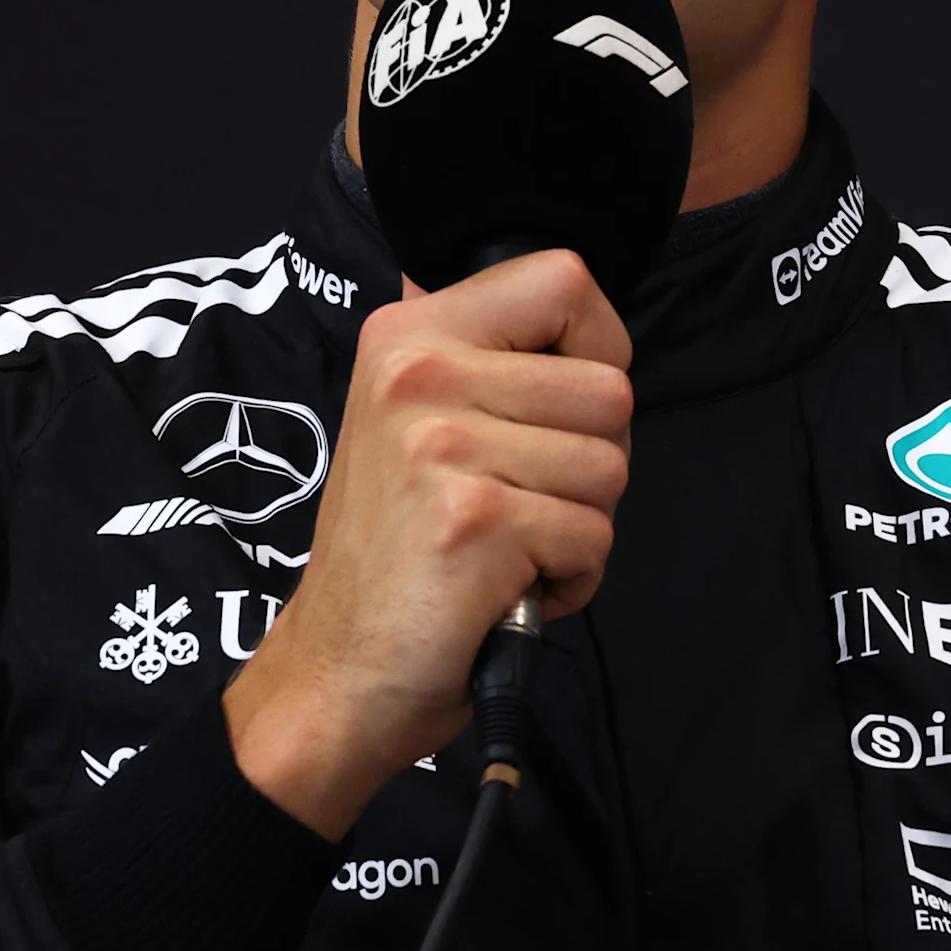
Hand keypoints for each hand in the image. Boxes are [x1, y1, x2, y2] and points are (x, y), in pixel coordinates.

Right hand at [227, 249, 632, 837]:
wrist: (338, 671)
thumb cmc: (399, 553)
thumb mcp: (414, 420)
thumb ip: (485, 359)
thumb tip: (576, 303)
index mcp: (408, 332)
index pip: (564, 279)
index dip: (598, 348)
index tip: (562, 410)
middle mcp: (419, 373)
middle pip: (610, 390)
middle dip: (592, 462)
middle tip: (520, 504)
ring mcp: (443, 445)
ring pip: (611, 469)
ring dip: (580, 528)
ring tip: (507, 550)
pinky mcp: (475, 519)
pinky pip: (594, 537)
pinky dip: (570, 580)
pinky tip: (505, 590)